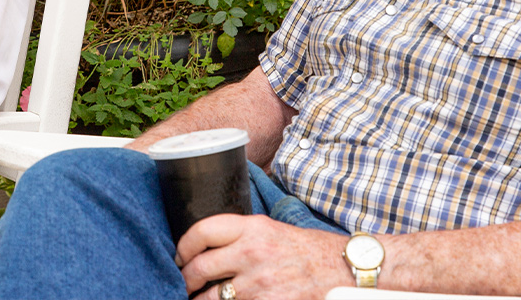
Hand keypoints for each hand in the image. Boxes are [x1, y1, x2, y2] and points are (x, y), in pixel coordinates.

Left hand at [177, 214, 351, 299]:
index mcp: (251, 227)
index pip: (201, 232)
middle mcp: (252, 253)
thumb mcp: (269, 229)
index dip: (182, 247)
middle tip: (183, 284)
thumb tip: (203, 248)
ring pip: (211, 298)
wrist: (341, 269)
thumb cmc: (303, 249)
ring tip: (199, 299)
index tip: (179, 257)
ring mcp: (260, 284)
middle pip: (199, 268)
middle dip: (185, 280)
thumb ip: (238, 235)